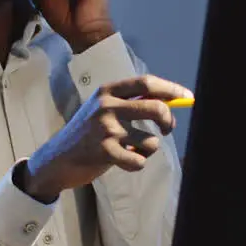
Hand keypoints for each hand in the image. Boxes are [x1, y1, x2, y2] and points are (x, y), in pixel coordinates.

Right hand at [22, 75, 191, 202]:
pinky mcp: (106, 152)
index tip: (187, 97)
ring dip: (147, 149)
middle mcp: (107, 106)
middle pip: (155, 108)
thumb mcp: (104, 109)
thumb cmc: (87, 133)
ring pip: (151, 140)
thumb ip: (132, 103)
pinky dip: (137, 163)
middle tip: (167, 129)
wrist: (58, 158)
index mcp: (108, 91)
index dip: (171, 89)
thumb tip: (171, 102)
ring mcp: (106, 129)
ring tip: (131, 150)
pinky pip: (140, 159)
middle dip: (169, 120)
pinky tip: (124, 161)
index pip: (146, 83)